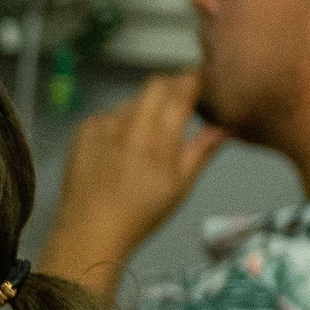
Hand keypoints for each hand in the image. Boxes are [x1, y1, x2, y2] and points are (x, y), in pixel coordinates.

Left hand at [39, 71, 227, 299]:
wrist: (92, 230)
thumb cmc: (142, 213)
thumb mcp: (181, 186)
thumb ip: (202, 151)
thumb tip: (225, 127)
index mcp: (161, 140)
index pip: (182, 91)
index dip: (193, 79)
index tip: (200, 79)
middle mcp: (132, 127)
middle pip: (156, 84)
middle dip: (170, 85)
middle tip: (177, 99)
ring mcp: (104, 126)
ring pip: (131, 101)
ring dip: (143, 108)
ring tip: (143, 137)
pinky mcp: (84, 131)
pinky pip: (107, 115)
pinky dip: (117, 124)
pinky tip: (117, 148)